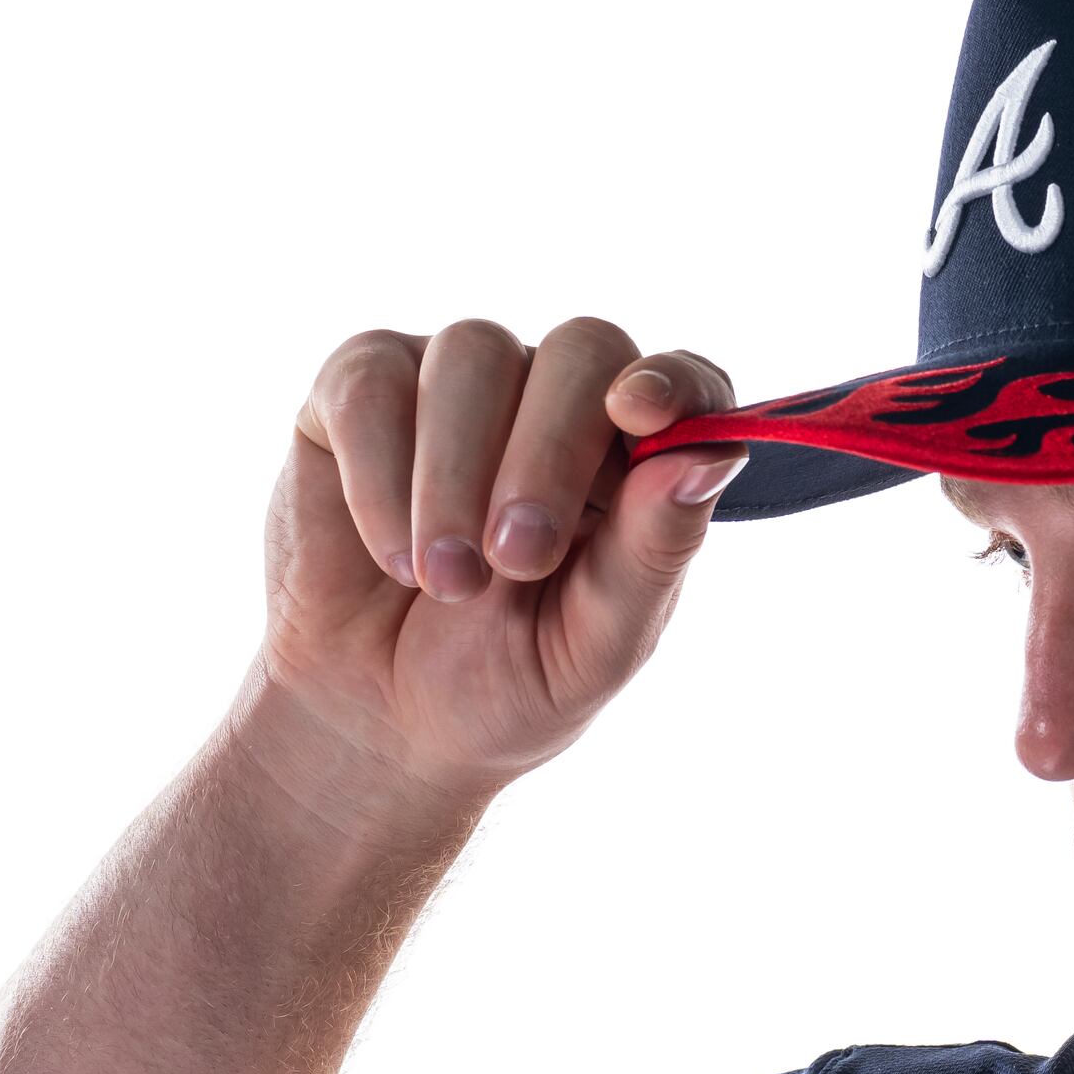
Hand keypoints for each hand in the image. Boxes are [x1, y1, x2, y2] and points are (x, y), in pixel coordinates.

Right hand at [259, 316, 745, 801]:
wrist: (377, 722)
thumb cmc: (508, 680)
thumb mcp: (595, 642)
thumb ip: (654, 549)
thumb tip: (714, 454)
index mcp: (638, 458)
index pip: (687, 380)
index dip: (673, 381)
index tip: (642, 411)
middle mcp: (556, 399)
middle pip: (580, 350)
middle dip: (550, 451)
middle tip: (518, 559)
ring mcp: (458, 384)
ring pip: (472, 353)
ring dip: (456, 476)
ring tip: (448, 582)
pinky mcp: (359, 392)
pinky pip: (371, 385)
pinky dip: (380, 476)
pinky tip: (391, 553)